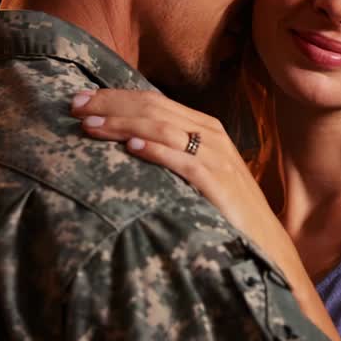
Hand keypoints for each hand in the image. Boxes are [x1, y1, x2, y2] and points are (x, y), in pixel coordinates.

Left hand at [71, 88, 340, 340]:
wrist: (265, 243)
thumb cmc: (225, 209)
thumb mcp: (197, 173)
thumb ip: (170, 152)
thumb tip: (124, 141)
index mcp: (205, 128)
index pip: (154, 102)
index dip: (115, 97)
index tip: (79, 100)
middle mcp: (212, 136)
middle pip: (154, 109)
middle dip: (112, 105)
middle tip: (74, 107)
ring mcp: (217, 159)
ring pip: (164, 130)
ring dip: (124, 125)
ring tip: (91, 126)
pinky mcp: (220, 184)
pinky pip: (184, 161)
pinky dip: (157, 151)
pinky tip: (131, 148)